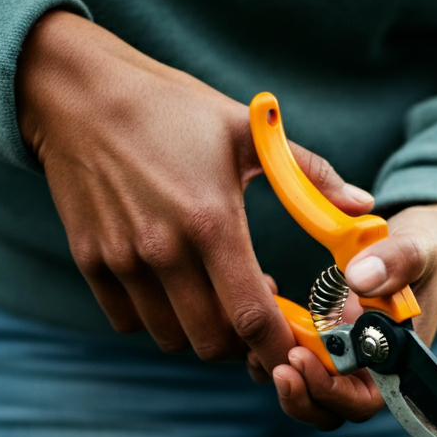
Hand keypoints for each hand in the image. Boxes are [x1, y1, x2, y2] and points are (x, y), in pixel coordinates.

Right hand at [16, 10, 373, 366]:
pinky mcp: (90, 262)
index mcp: (211, 222)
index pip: (252, 318)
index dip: (277, 346)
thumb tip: (363, 206)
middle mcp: (164, 250)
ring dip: (200, 331)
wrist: (73, 90)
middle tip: (252, 313)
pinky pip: (129, 322)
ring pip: (172, 339)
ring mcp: (123, 260)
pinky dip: (155, 318)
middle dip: (242, 342)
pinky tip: (171, 286)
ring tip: (212, 295)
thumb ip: (311, 175)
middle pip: (213, 343)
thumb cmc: (170, 110)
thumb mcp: (247, 133)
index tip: (294, 347)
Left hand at [267, 203, 436, 429]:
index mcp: (393, 363)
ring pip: (304, 391)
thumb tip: (360, 278)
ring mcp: (341, 362)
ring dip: (279, 373)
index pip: (360, 402)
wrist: (415, 253)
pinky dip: (269, 348)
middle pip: (327, 409)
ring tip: (259, 339)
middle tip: (278, 363)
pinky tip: (262, 314)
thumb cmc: (424, 257)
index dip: (329, 391)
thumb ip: (397, 262)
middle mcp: (366, 372)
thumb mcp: (419, 250)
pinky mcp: (320, 347)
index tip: (300, 356)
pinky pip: (290, 363)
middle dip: (299, 393)